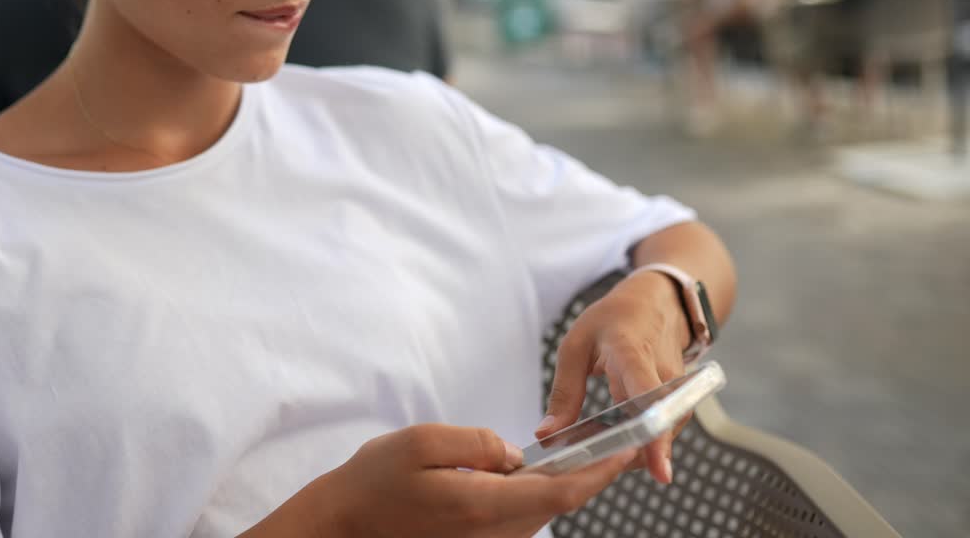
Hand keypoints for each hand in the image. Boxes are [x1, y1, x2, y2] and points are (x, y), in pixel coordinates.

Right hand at [281, 424, 635, 537]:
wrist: (343, 525)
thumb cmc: (374, 481)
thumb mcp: (420, 441)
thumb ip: (474, 441)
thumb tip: (511, 453)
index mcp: (481, 506)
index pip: (558, 493)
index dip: (597, 472)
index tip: (626, 450)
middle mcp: (490, 534)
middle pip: (557, 506)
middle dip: (590, 475)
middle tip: (616, 442)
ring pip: (540, 514)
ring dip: (565, 486)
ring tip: (583, 450)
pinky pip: (519, 520)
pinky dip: (537, 497)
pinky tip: (537, 473)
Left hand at [536, 271, 691, 484]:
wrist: (654, 303)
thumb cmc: (612, 321)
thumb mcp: (575, 346)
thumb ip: (564, 393)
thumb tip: (547, 435)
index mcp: (632, 353)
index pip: (648, 396)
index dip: (653, 434)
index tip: (659, 470)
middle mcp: (663, 373)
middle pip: (658, 425)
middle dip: (633, 454)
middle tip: (601, 465)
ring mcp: (677, 388)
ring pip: (662, 432)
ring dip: (635, 449)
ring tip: (604, 452)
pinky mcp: (678, 400)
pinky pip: (662, 429)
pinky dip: (641, 440)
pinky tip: (618, 442)